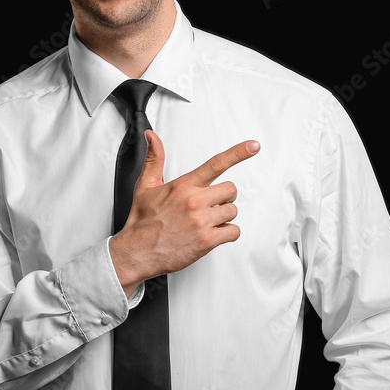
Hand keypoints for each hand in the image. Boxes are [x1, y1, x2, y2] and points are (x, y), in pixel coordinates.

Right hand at [109, 129, 259, 296]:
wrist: (136, 252)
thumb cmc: (143, 221)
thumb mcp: (145, 185)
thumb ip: (154, 159)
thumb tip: (152, 137)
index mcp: (184, 185)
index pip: (216, 163)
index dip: (238, 152)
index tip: (253, 146)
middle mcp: (195, 201)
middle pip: (230, 189)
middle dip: (223, 197)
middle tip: (209, 205)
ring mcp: (202, 221)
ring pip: (232, 211)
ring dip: (223, 216)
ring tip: (205, 222)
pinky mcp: (207, 241)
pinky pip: (233, 232)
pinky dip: (227, 234)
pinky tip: (212, 234)